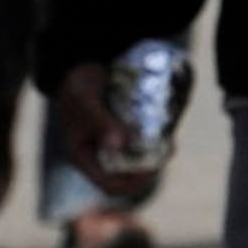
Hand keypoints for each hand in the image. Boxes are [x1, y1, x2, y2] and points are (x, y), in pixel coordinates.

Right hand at [55, 61, 163, 197]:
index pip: (109, 184)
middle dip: (148, 169)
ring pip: (133, 159)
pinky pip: (137, 141)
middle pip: (125, 174)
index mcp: (82, 156)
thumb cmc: (77, 84)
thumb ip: (102, 121)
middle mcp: (95, 153)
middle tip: (168, 153)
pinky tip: (165, 128)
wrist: (79, 64)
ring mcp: (108, 141)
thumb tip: (122, 144)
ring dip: (152, 155)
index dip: (132, 183)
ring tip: (170, 145)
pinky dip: (151, 138)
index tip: (154, 169)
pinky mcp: (119, 128)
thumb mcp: (87, 101)